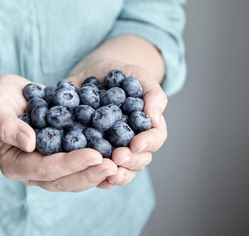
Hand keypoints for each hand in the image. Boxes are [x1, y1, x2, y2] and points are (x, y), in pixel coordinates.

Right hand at [0, 74, 117, 191]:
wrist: (8, 96)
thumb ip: (7, 125)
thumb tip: (29, 143)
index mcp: (14, 164)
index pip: (44, 169)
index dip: (70, 164)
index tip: (94, 155)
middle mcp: (32, 172)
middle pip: (63, 180)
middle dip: (89, 174)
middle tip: (114, 166)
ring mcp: (47, 167)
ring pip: (75, 178)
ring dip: (97, 174)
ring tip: (120, 166)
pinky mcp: (60, 158)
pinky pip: (80, 168)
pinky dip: (98, 167)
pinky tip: (118, 164)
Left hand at [68, 59, 167, 188]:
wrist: (96, 72)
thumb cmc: (124, 74)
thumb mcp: (141, 77)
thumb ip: (153, 95)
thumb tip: (155, 118)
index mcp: (148, 126)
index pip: (155, 139)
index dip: (148, 143)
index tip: (136, 144)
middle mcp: (133, 142)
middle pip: (139, 159)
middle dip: (130, 161)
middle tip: (118, 157)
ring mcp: (114, 148)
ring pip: (122, 168)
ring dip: (117, 173)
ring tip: (109, 173)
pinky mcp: (94, 149)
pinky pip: (98, 166)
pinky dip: (96, 174)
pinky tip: (92, 176)